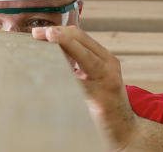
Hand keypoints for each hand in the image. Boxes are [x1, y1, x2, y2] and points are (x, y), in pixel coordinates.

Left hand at [32, 26, 136, 150]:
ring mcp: (107, 83)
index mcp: (106, 59)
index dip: (61, 30)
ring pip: (84, 57)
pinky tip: (50, 75)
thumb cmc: (104, 104)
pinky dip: (64, 77)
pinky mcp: (102, 101)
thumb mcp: (94, 78)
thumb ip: (77, 64)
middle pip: (82, 42)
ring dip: (63, 45)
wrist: (126, 130)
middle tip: (37, 33)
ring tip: (46, 40)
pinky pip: (80, 85)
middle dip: (58, 35)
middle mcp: (109, 67)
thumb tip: (49, 51)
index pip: (81, 36)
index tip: (40, 31)